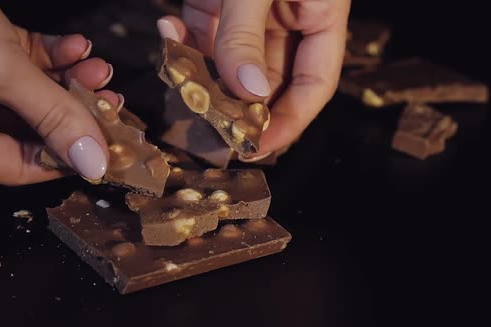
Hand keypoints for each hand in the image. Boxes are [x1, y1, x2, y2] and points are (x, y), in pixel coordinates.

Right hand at [0, 0, 119, 184]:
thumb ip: (50, 115)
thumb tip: (92, 160)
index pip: (17, 167)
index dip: (64, 160)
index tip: (102, 150)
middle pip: (33, 127)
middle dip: (74, 113)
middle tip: (109, 103)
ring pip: (34, 92)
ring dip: (71, 80)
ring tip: (99, 69)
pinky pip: (26, 61)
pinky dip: (54, 54)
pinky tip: (76, 46)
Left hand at [157, 0, 349, 156]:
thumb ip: (248, 35)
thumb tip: (247, 93)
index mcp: (321, 17)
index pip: (314, 84)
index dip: (289, 121)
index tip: (257, 147)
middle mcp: (289, 21)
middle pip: (268, 81)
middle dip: (238, 105)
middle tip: (210, 126)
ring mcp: (252, 13)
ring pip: (229, 62)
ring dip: (203, 76)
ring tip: (182, 84)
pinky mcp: (218, 1)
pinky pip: (201, 31)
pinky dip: (183, 38)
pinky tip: (168, 32)